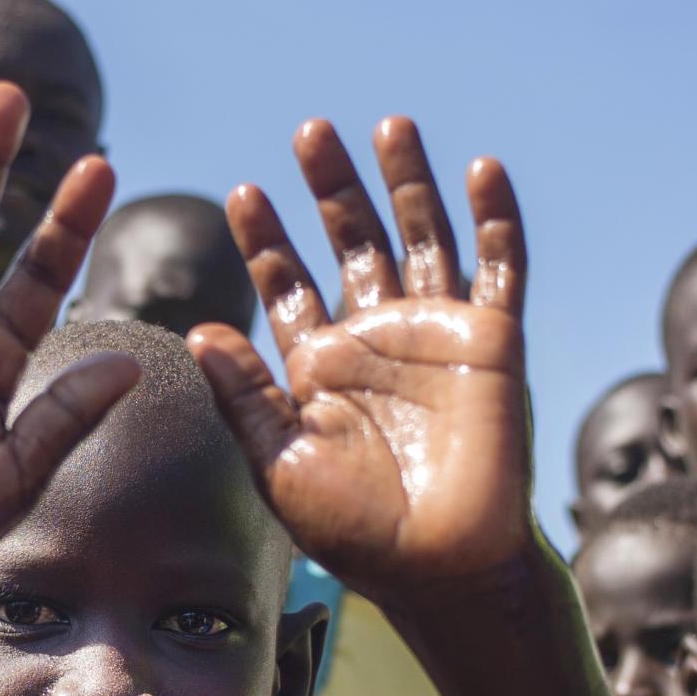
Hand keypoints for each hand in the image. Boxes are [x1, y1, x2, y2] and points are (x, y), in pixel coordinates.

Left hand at [191, 119, 532, 600]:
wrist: (441, 570)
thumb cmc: (357, 532)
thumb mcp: (280, 462)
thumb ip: (243, 395)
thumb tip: (197, 330)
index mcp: (321, 365)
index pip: (289, 284)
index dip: (268, 239)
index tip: (246, 193)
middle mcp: (378, 338)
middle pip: (353, 240)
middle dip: (332, 188)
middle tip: (310, 131)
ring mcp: (437, 334)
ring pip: (422, 236)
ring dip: (407, 182)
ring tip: (388, 124)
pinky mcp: (492, 343)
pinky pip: (499, 269)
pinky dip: (495, 220)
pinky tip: (482, 170)